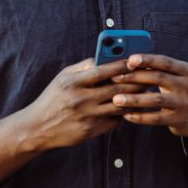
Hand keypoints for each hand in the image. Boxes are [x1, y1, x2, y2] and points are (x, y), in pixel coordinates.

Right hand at [20, 58, 148, 150]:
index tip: (136, 60)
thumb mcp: (63, 78)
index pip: (103, 70)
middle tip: (149, 76)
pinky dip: (125, 114)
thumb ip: (84, 67)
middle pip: (116, 88)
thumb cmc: (52, 99)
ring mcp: (86, 116)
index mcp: (72, 83)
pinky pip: (114, 121)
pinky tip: (133, 107)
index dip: (122, 64)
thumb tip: (106, 57)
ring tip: (146, 91)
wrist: (38, 128)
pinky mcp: (91, 131)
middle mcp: (80, 99)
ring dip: (135, 98)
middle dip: (136, 81)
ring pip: (119, 105)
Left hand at [110, 54, 187, 139]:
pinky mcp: (179, 120)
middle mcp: (187, 85)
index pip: (165, 61)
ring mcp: (184, 103)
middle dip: (134, 77)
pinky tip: (127, 115)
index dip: (147, 60)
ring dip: (134, 99)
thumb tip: (129, 62)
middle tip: (115, 78)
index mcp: (186, 70)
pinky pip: (156, 118)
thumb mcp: (179, 77)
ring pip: (156, 99)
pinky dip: (140, 117)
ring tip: (116, 100)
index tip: (129, 60)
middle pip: (158, 78)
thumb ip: (159, 70)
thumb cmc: (182, 92)